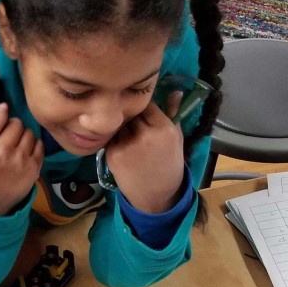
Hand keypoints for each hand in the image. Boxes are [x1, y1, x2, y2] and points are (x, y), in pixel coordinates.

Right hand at [0, 103, 43, 215]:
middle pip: (16, 122)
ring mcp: (19, 161)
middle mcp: (0, 153)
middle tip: (4, 139)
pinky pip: (39, 144)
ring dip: (21, 138)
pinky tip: (22, 156)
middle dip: (10, 128)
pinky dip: (32, 148)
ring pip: (28, 132)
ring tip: (13, 149)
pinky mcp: (33, 168)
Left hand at [105, 95, 185, 213]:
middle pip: (131, 114)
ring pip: (119, 125)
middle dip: (132, 118)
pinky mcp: (112, 154)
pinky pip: (111, 139)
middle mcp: (144, 135)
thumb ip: (173, 113)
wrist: (155, 195)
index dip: (143, 108)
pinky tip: (123, 150)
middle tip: (136, 128)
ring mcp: (126, 145)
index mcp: (163, 128)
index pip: (147, 104)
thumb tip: (174, 91)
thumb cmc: (168, 164)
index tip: (143, 114)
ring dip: (122, 129)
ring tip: (130, 140)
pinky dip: (115, 141)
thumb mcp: (176, 138)